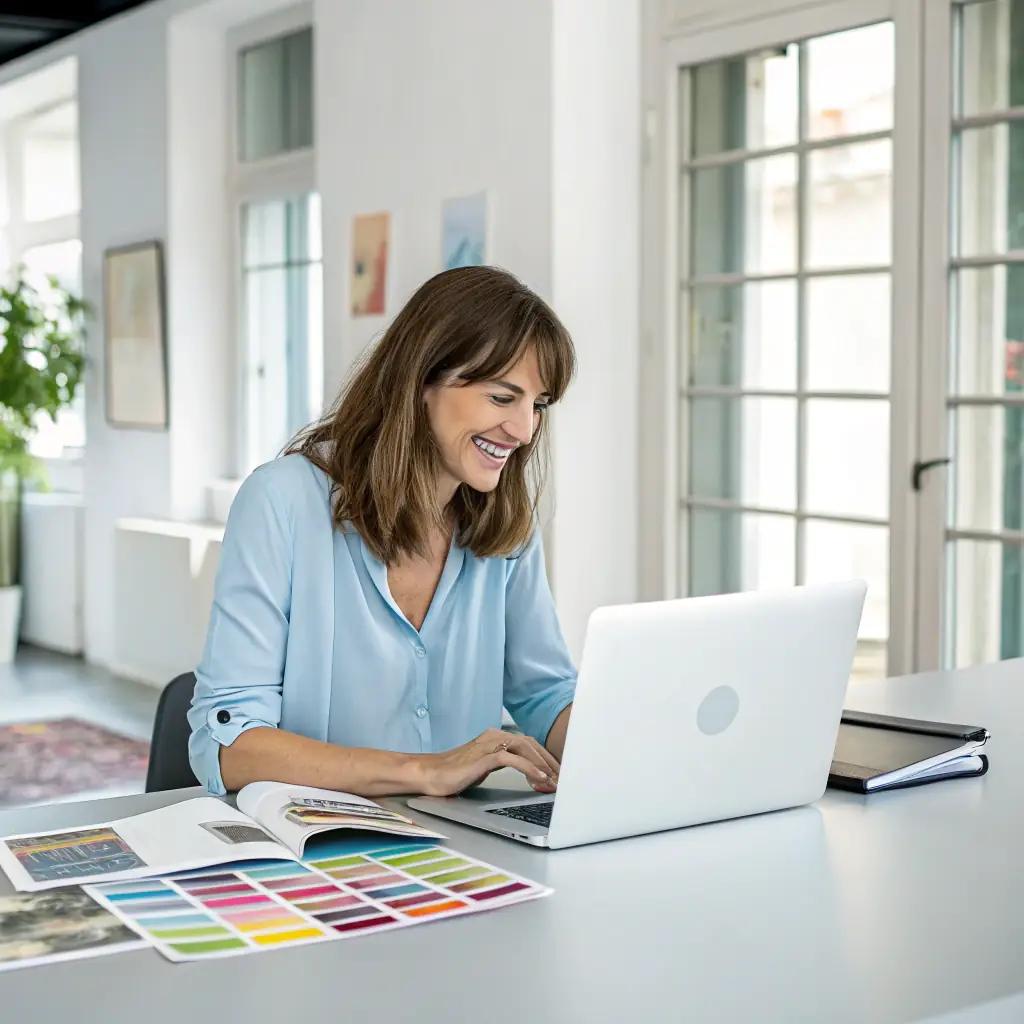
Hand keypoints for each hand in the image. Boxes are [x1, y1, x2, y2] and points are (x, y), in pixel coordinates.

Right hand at [417, 728, 559, 797]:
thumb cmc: (454, 773)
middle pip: (531, 744)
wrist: (429, 774)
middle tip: (563, 778)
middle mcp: (494, 736)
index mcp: (494, 737)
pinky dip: (529, 768)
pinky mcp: (483, 756)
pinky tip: (539, 778)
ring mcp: (488, 744)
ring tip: (555, 781)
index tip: (558, 773)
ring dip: (543, 765)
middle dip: (549, 761)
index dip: (545, 757)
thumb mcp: (484, 767)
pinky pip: (512, 759)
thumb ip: (503, 765)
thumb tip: (527, 774)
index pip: (528, 744)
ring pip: (525, 748)